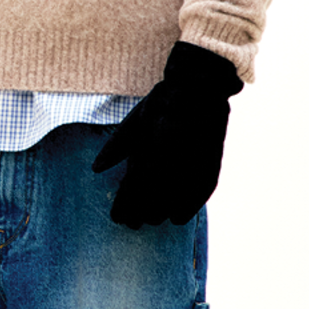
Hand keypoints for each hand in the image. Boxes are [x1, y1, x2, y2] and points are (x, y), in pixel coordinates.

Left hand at [93, 41, 243, 228]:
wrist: (201, 84)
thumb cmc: (163, 101)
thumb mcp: (136, 120)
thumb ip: (117, 145)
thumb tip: (97, 169)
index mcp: (152, 145)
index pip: (135, 185)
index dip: (125, 205)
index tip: (117, 218)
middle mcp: (173, 157)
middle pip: (155, 197)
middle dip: (141, 213)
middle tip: (132, 224)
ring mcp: (194, 160)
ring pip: (176, 198)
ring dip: (162, 213)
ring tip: (151, 221)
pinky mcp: (211, 161)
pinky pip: (200, 192)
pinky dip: (189, 207)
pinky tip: (177, 218)